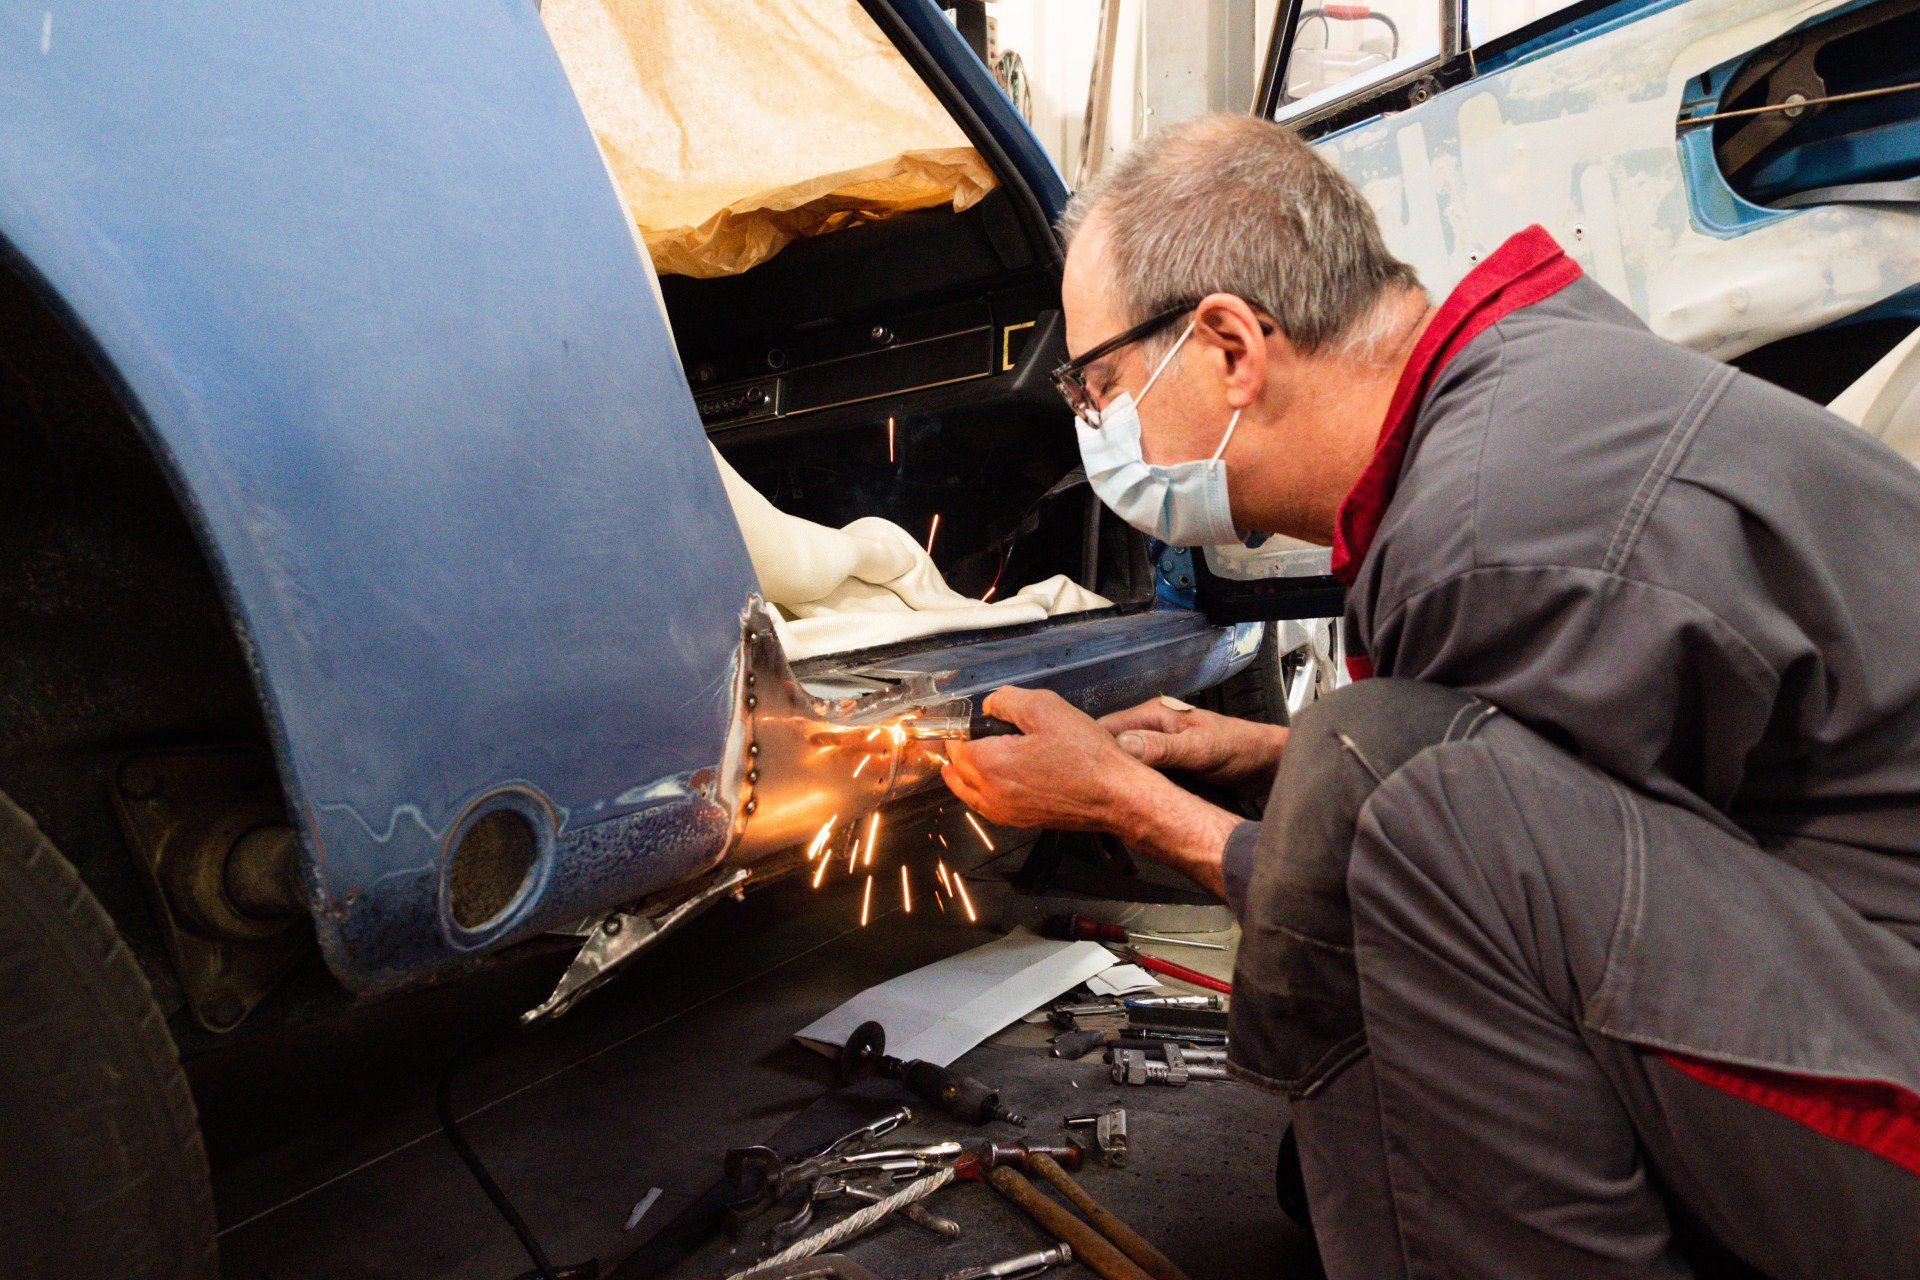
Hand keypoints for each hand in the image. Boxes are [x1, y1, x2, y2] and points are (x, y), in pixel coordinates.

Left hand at [941, 686, 1157, 832]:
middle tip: (965, 734)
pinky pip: (986, 807)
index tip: (965, 719)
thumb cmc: (1085, 754)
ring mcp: (1006, 812)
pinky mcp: (1021, 821)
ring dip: (962, 774)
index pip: (955, 744)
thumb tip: (988, 706)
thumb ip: (1006, 700)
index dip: (958, 728)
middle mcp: (991, 793)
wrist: (1115, 795)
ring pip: (968, 793)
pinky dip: (979, 793)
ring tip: (960, 761)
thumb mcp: (1044, 707)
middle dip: (958, 750)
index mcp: (990, 764)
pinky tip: (986, 783)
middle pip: (958, 769)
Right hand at [1098, 698, 1287, 788]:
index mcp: (1153, 714)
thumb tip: (1123, 746)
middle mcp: (1151, 730)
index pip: (1107, 729)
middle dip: (1102, 770)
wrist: (1266, 766)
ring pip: (1125, 767)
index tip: (1083, 775)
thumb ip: (1162, 748)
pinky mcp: (1165, 770)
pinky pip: (1141, 780)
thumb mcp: (1200, 748)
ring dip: (1119, 783)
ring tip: (1106, 803)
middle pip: (1112, 749)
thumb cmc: (1240, 748)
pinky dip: (1134, 791)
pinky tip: (1130, 805)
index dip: (1093, 751)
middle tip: (1093, 796)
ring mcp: (1157, 751)